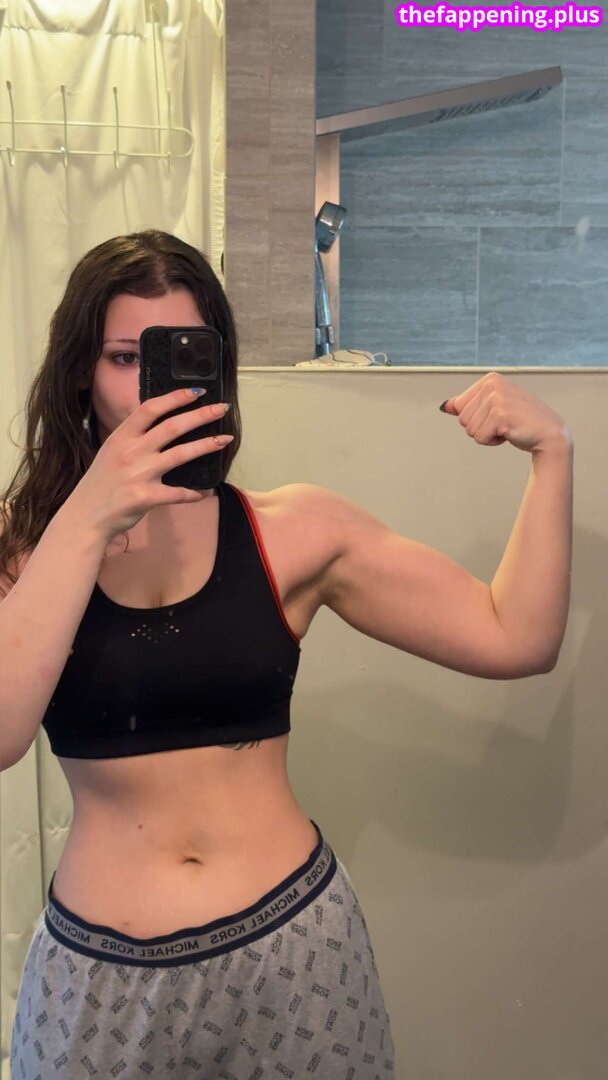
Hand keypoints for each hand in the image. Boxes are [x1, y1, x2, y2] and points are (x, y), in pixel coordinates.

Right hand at [64, 387, 232, 542]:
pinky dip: (194, 492)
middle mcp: (130, 451)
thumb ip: (133, 437)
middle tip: (221, 409)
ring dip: (206, 445)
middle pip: (172, 427)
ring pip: (180, 455)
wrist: (85, 516)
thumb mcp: (111, 451)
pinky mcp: (145, 497)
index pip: (151, 409)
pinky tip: (206, 491)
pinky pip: (177, 493)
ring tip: (225, 440)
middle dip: (200, 415)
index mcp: (121, 436)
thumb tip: (160, 422)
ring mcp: (138, 474)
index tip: (197, 392)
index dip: (175, 398)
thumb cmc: (101, 483)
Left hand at [440, 372, 571, 453]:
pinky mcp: (500, 415)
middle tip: (503, 423)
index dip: (476, 418)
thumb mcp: (492, 407)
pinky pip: (480, 438)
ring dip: (487, 435)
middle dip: (480, 427)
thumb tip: (445, 406)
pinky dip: (493, 442)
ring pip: (470, 430)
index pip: (459, 406)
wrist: (549, 434)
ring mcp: (496, 398)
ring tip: (507, 427)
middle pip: (462, 419)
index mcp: (489, 379)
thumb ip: (468, 405)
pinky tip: (510, 433)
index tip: (497, 415)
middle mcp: (492, 384)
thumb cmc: (521, 421)